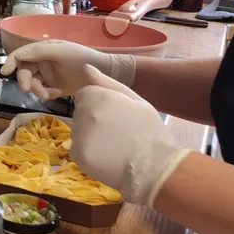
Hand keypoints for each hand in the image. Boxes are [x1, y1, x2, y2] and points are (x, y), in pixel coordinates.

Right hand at [0, 40, 135, 99]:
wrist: (103, 74)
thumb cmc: (83, 58)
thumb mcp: (62, 51)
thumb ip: (40, 51)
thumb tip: (19, 55)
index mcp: (43, 49)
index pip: (22, 54)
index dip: (11, 62)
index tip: (5, 72)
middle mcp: (42, 61)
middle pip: (24, 71)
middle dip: (25, 81)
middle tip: (28, 90)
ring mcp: (47, 74)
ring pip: (31, 83)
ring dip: (37, 90)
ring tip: (50, 94)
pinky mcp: (53, 86)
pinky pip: (41, 91)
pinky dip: (46, 94)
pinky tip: (56, 94)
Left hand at [72, 65, 190, 205]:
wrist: (156, 167)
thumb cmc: (150, 131)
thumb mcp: (136, 100)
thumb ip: (107, 82)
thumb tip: (85, 67)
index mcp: (98, 95)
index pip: (84, 95)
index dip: (99, 105)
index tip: (115, 116)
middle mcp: (84, 112)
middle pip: (80, 113)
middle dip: (92, 120)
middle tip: (117, 133)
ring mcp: (79, 133)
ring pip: (77, 131)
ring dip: (89, 136)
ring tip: (113, 146)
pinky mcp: (78, 153)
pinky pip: (77, 149)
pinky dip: (88, 154)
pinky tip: (107, 158)